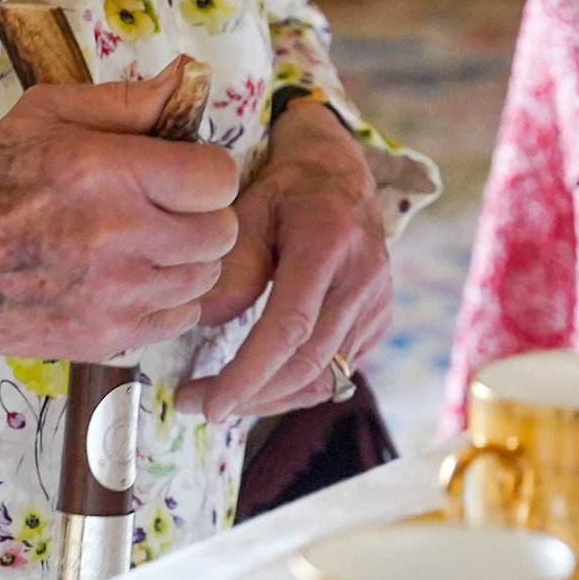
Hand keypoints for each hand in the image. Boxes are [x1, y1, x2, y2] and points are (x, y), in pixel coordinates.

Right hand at [0, 76, 239, 378]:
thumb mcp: (48, 114)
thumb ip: (128, 99)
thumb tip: (190, 76)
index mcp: (107, 174)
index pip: (218, 179)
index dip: (204, 171)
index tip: (179, 172)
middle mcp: (118, 238)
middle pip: (220, 231)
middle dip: (201, 214)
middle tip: (164, 208)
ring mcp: (114, 297)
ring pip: (205, 277)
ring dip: (186, 257)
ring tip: (143, 242)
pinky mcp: (107, 338)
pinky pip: (179, 318)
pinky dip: (165, 299)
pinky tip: (129, 279)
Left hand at [178, 99, 396, 423]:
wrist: (338, 174)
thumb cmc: (285, 190)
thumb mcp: (246, 209)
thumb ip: (231, 266)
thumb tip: (204, 325)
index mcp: (329, 241)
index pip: (291, 326)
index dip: (249, 373)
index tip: (208, 403)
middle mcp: (363, 276)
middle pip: (310, 362)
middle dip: (252, 396)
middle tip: (199, 405)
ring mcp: (378, 300)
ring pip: (326, 376)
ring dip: (272, 398)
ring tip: (225, 398)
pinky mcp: (379, 318)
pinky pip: (339, 371)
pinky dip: (297, 386)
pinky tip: (262, 382)